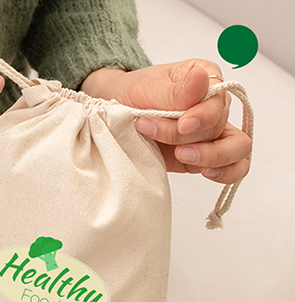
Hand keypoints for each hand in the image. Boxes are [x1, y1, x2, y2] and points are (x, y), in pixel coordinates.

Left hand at [80, 60, 251, 183]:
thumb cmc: (133, 94)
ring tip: (182, 156)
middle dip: (197, 139)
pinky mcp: (201, 156)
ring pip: (236, 150)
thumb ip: (176, 91)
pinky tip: (208, 173)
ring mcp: (210, 134)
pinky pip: (229, 168)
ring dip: (211, 157)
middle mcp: (214, 107)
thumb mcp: (148, 88)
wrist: (114, 114)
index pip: (219, 101)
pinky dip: (224, 174)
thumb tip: (202, 78)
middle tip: (176, 148)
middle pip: (223, 127)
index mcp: (206, 80)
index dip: (203, 116)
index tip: (182, 123)